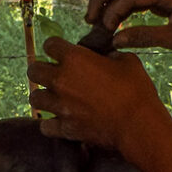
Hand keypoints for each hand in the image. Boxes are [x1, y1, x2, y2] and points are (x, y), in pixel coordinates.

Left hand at [27, 36, 163, 147]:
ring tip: (56, 98)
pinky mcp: (64, 128)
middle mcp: (61, 80)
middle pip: (33, 70)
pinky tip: (61, 120)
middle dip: (42, 70)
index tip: (62, 52)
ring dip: (44, 96)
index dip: (56, 47)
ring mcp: (60, 105)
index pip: (50, 44)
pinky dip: (51, 123)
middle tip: (54, 75)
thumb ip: (110, 55)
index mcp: (75, 58)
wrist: (138, 124)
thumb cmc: (136, 90)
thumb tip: (105, 56)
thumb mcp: (128, 61)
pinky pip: (45, 125)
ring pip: (34, 98)